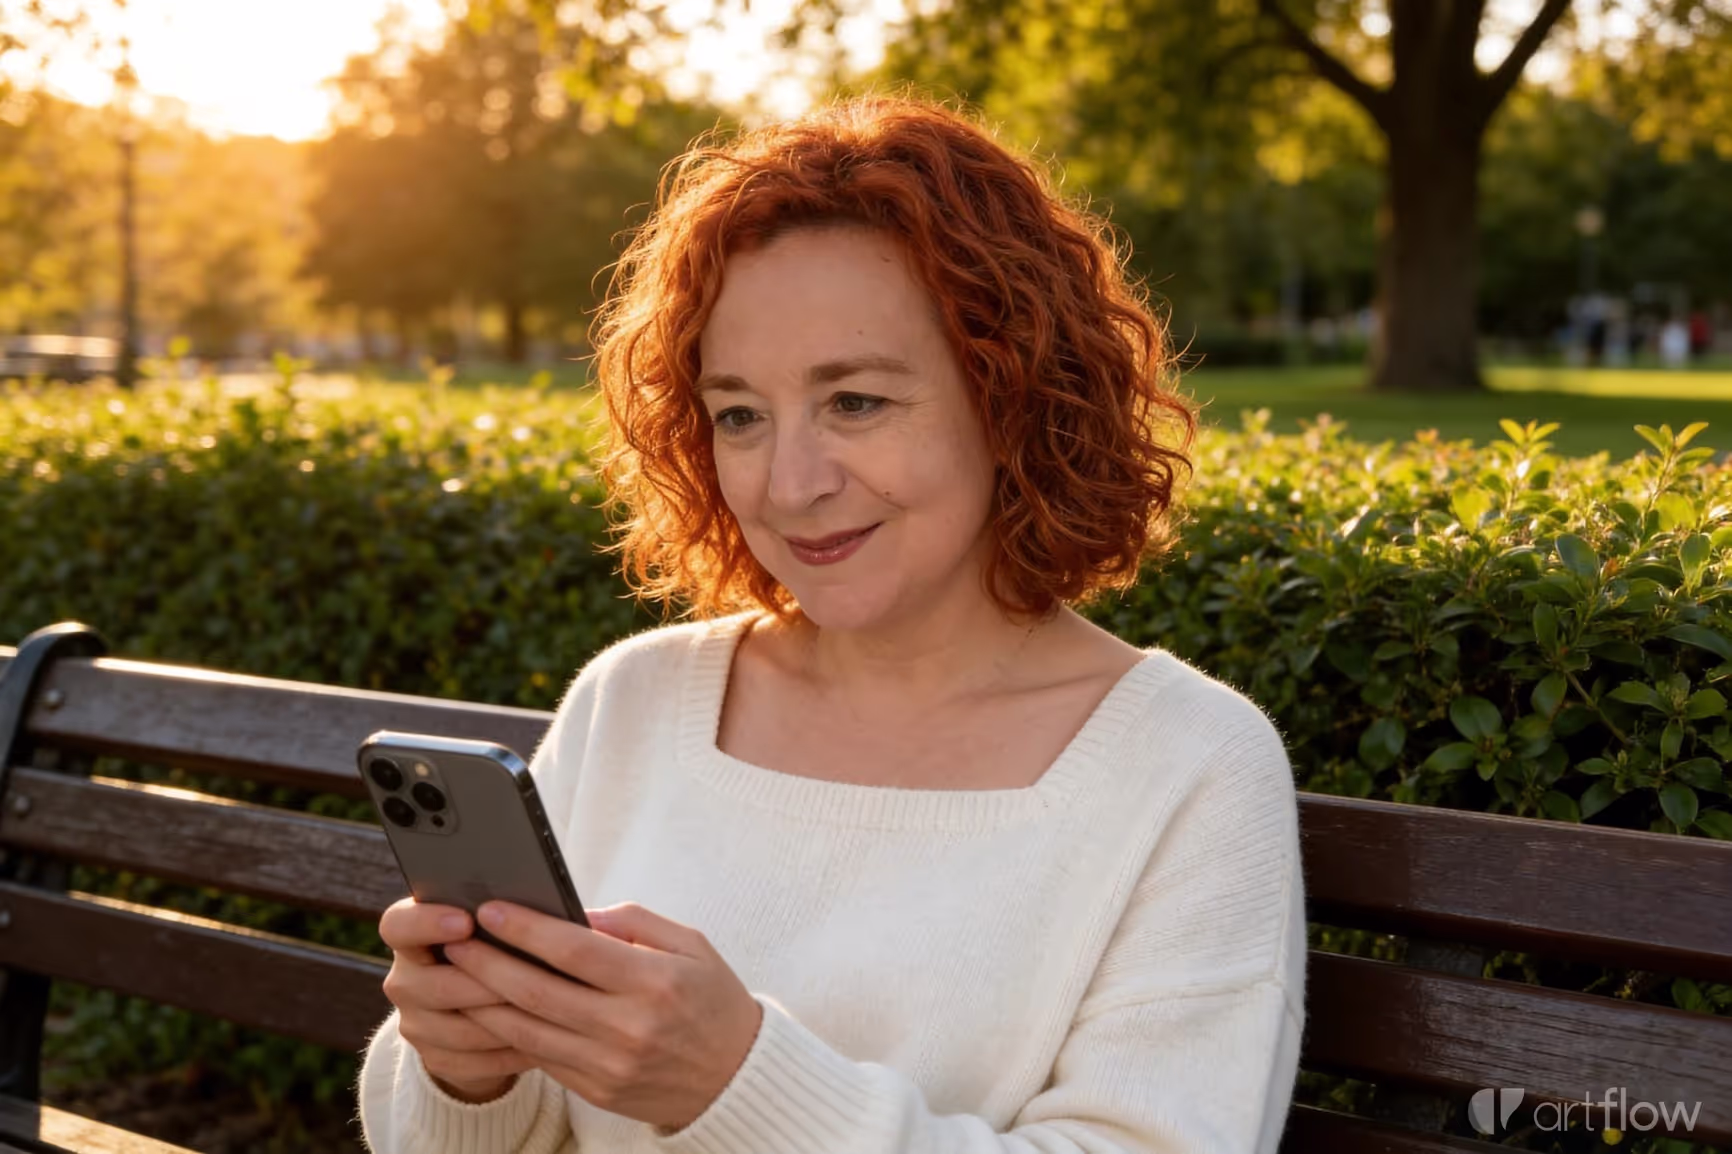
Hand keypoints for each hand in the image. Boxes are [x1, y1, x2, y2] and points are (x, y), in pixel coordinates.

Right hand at [378, 897, 537, 1102]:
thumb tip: (538, 908)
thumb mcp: (493, 924)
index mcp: (410, 935)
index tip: (467, 921)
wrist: (483, 1003)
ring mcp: (415, 1024)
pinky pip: (471, 1062)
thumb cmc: (498, 944)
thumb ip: (502, 914)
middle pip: (431, 986)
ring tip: (545, 1012)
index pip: (398, 925)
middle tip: (527, 975)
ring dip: (503, 1022)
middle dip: (483, 982)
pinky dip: (509, 1053)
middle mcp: (404, 980)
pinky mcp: (434, 1059)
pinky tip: (543, 1042)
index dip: (427, 923)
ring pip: (457, 1030)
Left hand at [444, 900, 763, 1133]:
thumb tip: (574, 913)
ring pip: (528, 1030)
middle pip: (538, 991)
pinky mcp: (597, 1090)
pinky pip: (541, 1057)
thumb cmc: (711, 999)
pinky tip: (489, 1009)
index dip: (526, 929)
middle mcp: (628, 1027)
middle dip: (488, 963)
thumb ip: (633, 922)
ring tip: (457, 974)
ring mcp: (610, 1065)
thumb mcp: (690, 944)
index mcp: (654, 982)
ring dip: (485, 1001)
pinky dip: (509, 1032)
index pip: (575, 951)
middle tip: (455, 940)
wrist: (735, 1077)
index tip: (490, 909)